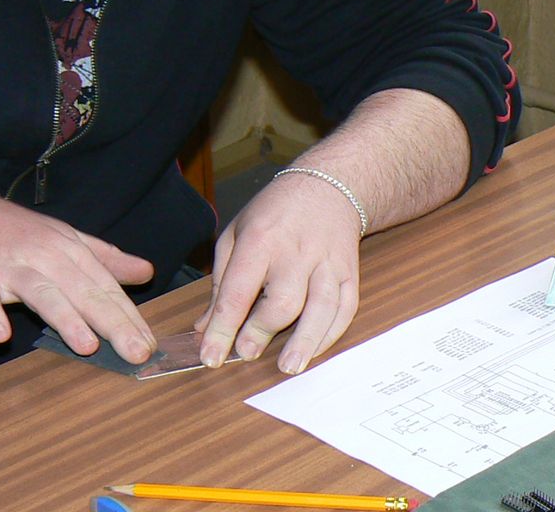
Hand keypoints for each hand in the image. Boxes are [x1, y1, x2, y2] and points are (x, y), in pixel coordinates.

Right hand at [0, 197, 156, 363]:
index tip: (150, 345)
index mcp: (71, 251)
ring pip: (42, 293)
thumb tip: (147, 272)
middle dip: (112, 324)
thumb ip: (107, 259)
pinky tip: (1, 335)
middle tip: (136, 353)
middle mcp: (47, 257)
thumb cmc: (20, 233)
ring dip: (65, 319)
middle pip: (84, 292)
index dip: (130, 317)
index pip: (106, 288)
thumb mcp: (68, 240)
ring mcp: (11, 267)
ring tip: (86, 345)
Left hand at [194, 171, 361, 373]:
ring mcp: (327, 263)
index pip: (238, 291)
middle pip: (282, 300)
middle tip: (246, 354)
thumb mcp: (236, 234)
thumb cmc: (275, 213)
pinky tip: (314, 350)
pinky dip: (331, 333)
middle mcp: (296, 252)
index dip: (223, 328)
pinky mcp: (349, 272)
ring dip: (304, 341)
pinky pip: (345, 308)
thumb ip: (221, 282)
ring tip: (288, 367)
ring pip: (320, 307)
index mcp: (260, 240)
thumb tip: (205, 327)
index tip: (210, 355)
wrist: (328, 187)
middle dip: (262, 332)